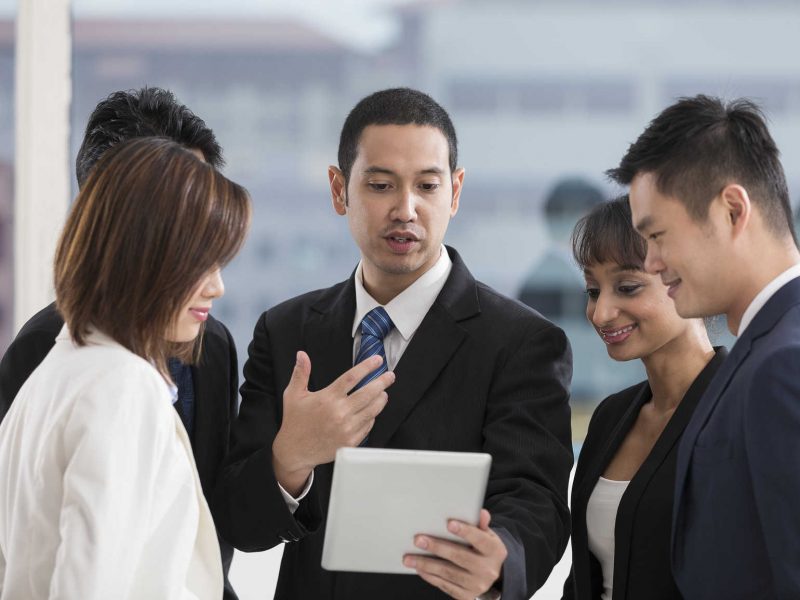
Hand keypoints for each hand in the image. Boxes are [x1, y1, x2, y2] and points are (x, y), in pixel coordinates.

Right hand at [272, 351, 393, 494]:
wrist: (295, 450)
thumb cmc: (295, 421)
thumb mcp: (293, 394)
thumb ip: (300, 373)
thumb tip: (302, 354)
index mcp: (328, 398)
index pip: (352, 377)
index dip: (367, 366)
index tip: (377, 360)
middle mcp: (339, 412)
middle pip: (368, 393)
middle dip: (382, 382)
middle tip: (390, 376)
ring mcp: (347, 428)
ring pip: (372, 410)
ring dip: (381, 399)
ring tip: (383, 392)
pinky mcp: (350, 441)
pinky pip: (368, 426)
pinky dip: (372, 416)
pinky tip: (372, 411)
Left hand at [403, 509, 506, 599]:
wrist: (492, 575)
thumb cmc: (484, 549)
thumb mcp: (487, 535)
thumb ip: (481, 525)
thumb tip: (482, 513)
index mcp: (495, 551)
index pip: (479, 539)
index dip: (465, 531)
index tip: (449, 523)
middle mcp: (488, 570)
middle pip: (459, 557)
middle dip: (437, 547)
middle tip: (418, 540)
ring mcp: (477, 585)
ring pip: (448, 573)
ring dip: (426, 564)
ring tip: (409, 557)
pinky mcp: (466, 596)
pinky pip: (444, 585)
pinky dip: (430, 576)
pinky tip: (419, 568)